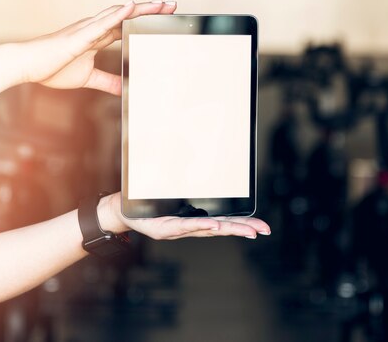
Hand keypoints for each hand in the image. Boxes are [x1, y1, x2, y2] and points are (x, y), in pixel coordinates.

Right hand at [26, 0, 176, 93]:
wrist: (27, 66)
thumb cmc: (52, 68)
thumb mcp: (88, 78)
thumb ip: (107, 81)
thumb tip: (124, 89)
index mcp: (97, 37)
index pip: (127, 26)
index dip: (145, 21)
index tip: (164, 18)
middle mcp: (95, 29)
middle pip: (128, 15)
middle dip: (150, 10)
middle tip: (173, 6)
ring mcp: (87, 29)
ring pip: (119, 14)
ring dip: (141, 8)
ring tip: (162, 4)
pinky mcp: (79, 35)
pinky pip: (101, 23)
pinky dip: (118, 14)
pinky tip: (132, 7)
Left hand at [97, 192, 270, 239]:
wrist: (123, 211)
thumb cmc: (148, 201)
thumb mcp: (170, 189)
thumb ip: (185, 180)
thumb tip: (198, 156)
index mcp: (195, 217)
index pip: (224, 220)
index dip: (244, 223)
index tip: (262, 225)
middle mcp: (190, 226)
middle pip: (222, 228)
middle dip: (244, 229)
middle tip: (263, 230)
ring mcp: (178, 229)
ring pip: (208, 229)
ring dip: (228, 229)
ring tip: (247, 231)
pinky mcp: (165, 229)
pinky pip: (186, 226)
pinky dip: (201, 226)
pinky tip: (214, 226)